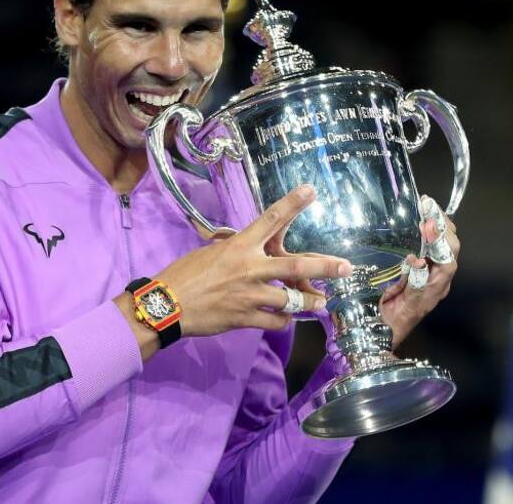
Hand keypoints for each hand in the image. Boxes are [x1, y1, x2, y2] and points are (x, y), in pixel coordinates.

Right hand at [152, 184, 350, 336]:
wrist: (166, 305)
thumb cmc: (185, 275)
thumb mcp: (211, 252)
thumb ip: (237, 252)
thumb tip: (253, 253)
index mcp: (239, 246)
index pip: (270, 219)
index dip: (292, 203)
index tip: (311, 190)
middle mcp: (249, 268)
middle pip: (295, 266)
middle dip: (325, 266)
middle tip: (346, 267)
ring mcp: (249, 295)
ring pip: (292, 300)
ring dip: (310, 302)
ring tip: (320, 303)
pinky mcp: (245, 318)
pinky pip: (276, 320)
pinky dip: (283, 319)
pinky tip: (283, 317)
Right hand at [378, 195, 460, 346]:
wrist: (380, 334)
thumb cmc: (386, 322)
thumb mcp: (396, 303)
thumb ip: (411, 283)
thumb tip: (417, 260)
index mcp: (433, 288)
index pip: (447, 261)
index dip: (441, 240)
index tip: (429, 222)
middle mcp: (437, 280)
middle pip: (450, 249)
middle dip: (443, 225)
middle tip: (428, 205)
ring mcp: (430, 275)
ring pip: (444, 247)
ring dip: (438, 226)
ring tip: (426, 207)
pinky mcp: (422, 271)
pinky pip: (432, 249)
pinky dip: (429, 233)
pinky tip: (419, 221)